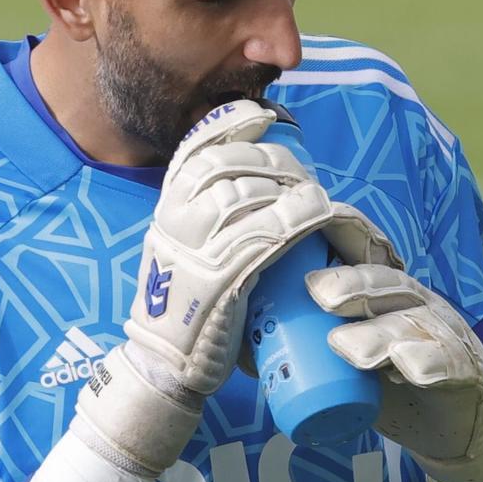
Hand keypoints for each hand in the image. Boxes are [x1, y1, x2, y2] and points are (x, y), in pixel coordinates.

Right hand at [71, 100, 334, 478]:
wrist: (164, 365)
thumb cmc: (188, 305)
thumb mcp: (185, 248)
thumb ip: (208, 217)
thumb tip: (263, 187)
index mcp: (167, 206)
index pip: (197, 147)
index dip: (233, 123)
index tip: (266, 116)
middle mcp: (174, 219)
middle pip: (231, 165)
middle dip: (276, 162)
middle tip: (303, 179)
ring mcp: (192, 248)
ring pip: (248, 195)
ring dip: (291, 190)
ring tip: (317, 201)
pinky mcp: (217, 280)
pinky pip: (262, 236)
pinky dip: (295, 219)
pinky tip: (319, 212)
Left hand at [308, 264, 482, 481]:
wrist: (458, 432)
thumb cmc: (399, 389)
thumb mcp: (356, 365)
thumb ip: (318, 349)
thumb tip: (252, 345)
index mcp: (394, 301)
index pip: (369, 270)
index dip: (341, 264)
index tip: (304, 273)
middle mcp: (424, 309)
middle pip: (392, 289)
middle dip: (356, 288)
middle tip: (320, 298)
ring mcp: (451, 339)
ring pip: (418, 325)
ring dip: (383, 333)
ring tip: (347, 348)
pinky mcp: (470, 375)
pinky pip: (453, 365)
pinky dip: (432, 364)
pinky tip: (411, 369)